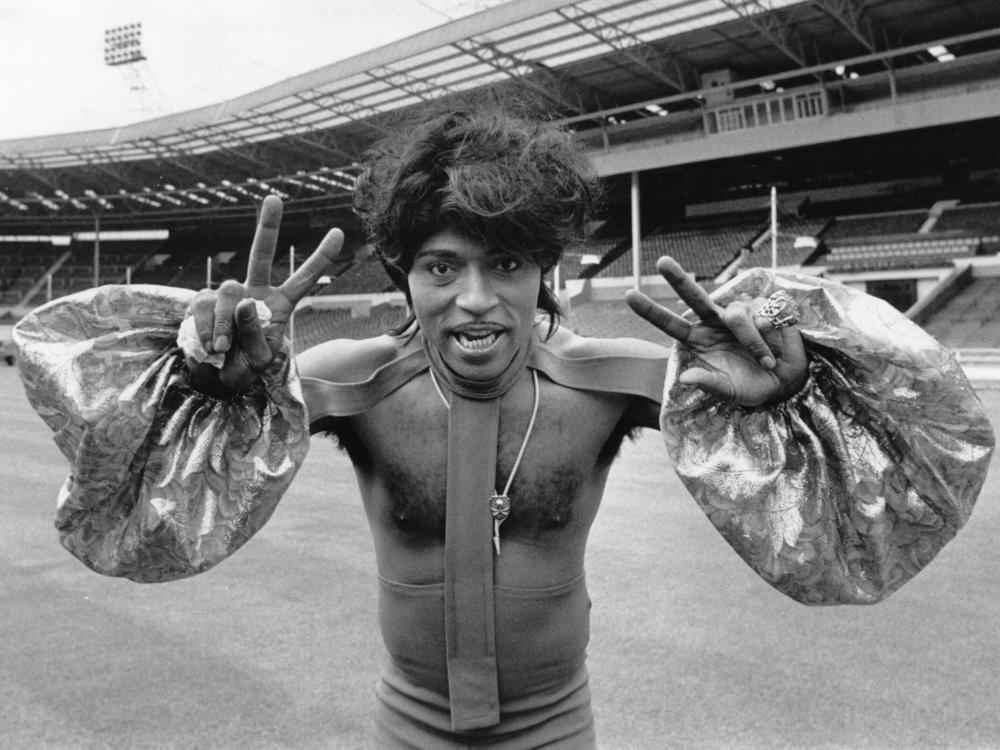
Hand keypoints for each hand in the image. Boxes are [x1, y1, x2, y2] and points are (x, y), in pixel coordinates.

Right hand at [186, 195, 343, 393]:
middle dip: (268, 226)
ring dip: (226, 324)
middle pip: (260, 254)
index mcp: (280, 305)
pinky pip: (204, 306)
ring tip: (224, 349)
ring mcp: (228, 295)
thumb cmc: (244, 369)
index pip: (304, 278)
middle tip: (275, 197)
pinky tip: (211, 345)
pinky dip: (207, 329)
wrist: (213, 379)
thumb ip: (256, 333)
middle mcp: (255, 292)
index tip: (339, 232)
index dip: (321, 257)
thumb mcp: (260, 359)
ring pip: (229, 292)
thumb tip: (246, 301)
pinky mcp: (203, 301)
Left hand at [625, 256, 807, 406]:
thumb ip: (708, 383)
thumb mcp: (729, 391)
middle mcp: (715, 321)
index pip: (670, 324)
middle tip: (662, 262)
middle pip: (693, 296)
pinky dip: (768, 335)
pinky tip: (775, 347)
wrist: (787, 381)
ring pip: (737, 315)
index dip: (651, 311)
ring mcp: (738, 312)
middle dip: (678, 278)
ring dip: (752, 340)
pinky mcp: (763, 307)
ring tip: (765, 360)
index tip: (629, 294)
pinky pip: (762, 315)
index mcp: (699, 339)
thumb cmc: (752, 385)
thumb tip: (686, 377)